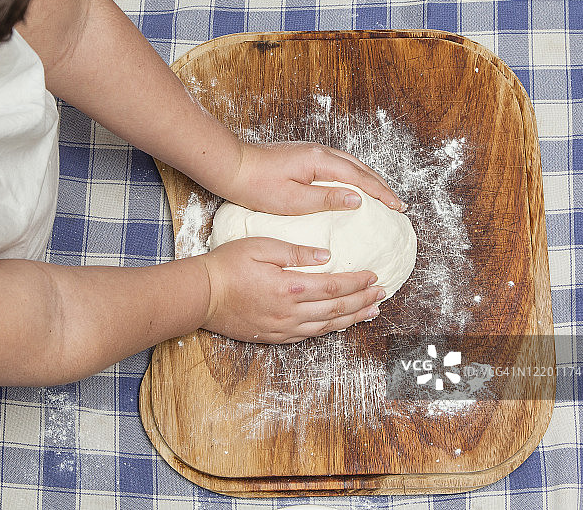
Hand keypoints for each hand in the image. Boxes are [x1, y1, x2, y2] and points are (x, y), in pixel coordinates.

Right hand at [198, 237, 384, 343]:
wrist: (200, 295)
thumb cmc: (226, 266)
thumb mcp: (260, 247)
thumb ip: (295, 251)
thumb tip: (325, 256)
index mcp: (289, 287)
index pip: (334, 285)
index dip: (357, 282)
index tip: (374, 276)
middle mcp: (290, 312)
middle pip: (337, 308)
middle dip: (363, 301)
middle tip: (382, 294)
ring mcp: (283, 327)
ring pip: (327, 326)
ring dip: (352, 318)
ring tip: (372, 312)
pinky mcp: (274, 336)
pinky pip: (310, 335)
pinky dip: (330, 329)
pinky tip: (340, 324)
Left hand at [223, 142, 405, 214]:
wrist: (233, 168)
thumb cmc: (258, 186)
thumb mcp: (294, 200)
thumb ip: (327, 199)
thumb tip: (358, 199)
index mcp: (320, 161)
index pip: (360, 178)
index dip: (381, 193)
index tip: (398, 206)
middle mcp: (320, 151)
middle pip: (360, 168)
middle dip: (381, 186)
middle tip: (397, 203)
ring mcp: (312, 151)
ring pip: (350, 164)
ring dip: (369, 179)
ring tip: (382, 195)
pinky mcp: (304, 156)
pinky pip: (338, 165)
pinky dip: (353, 176)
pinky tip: (353, 186)